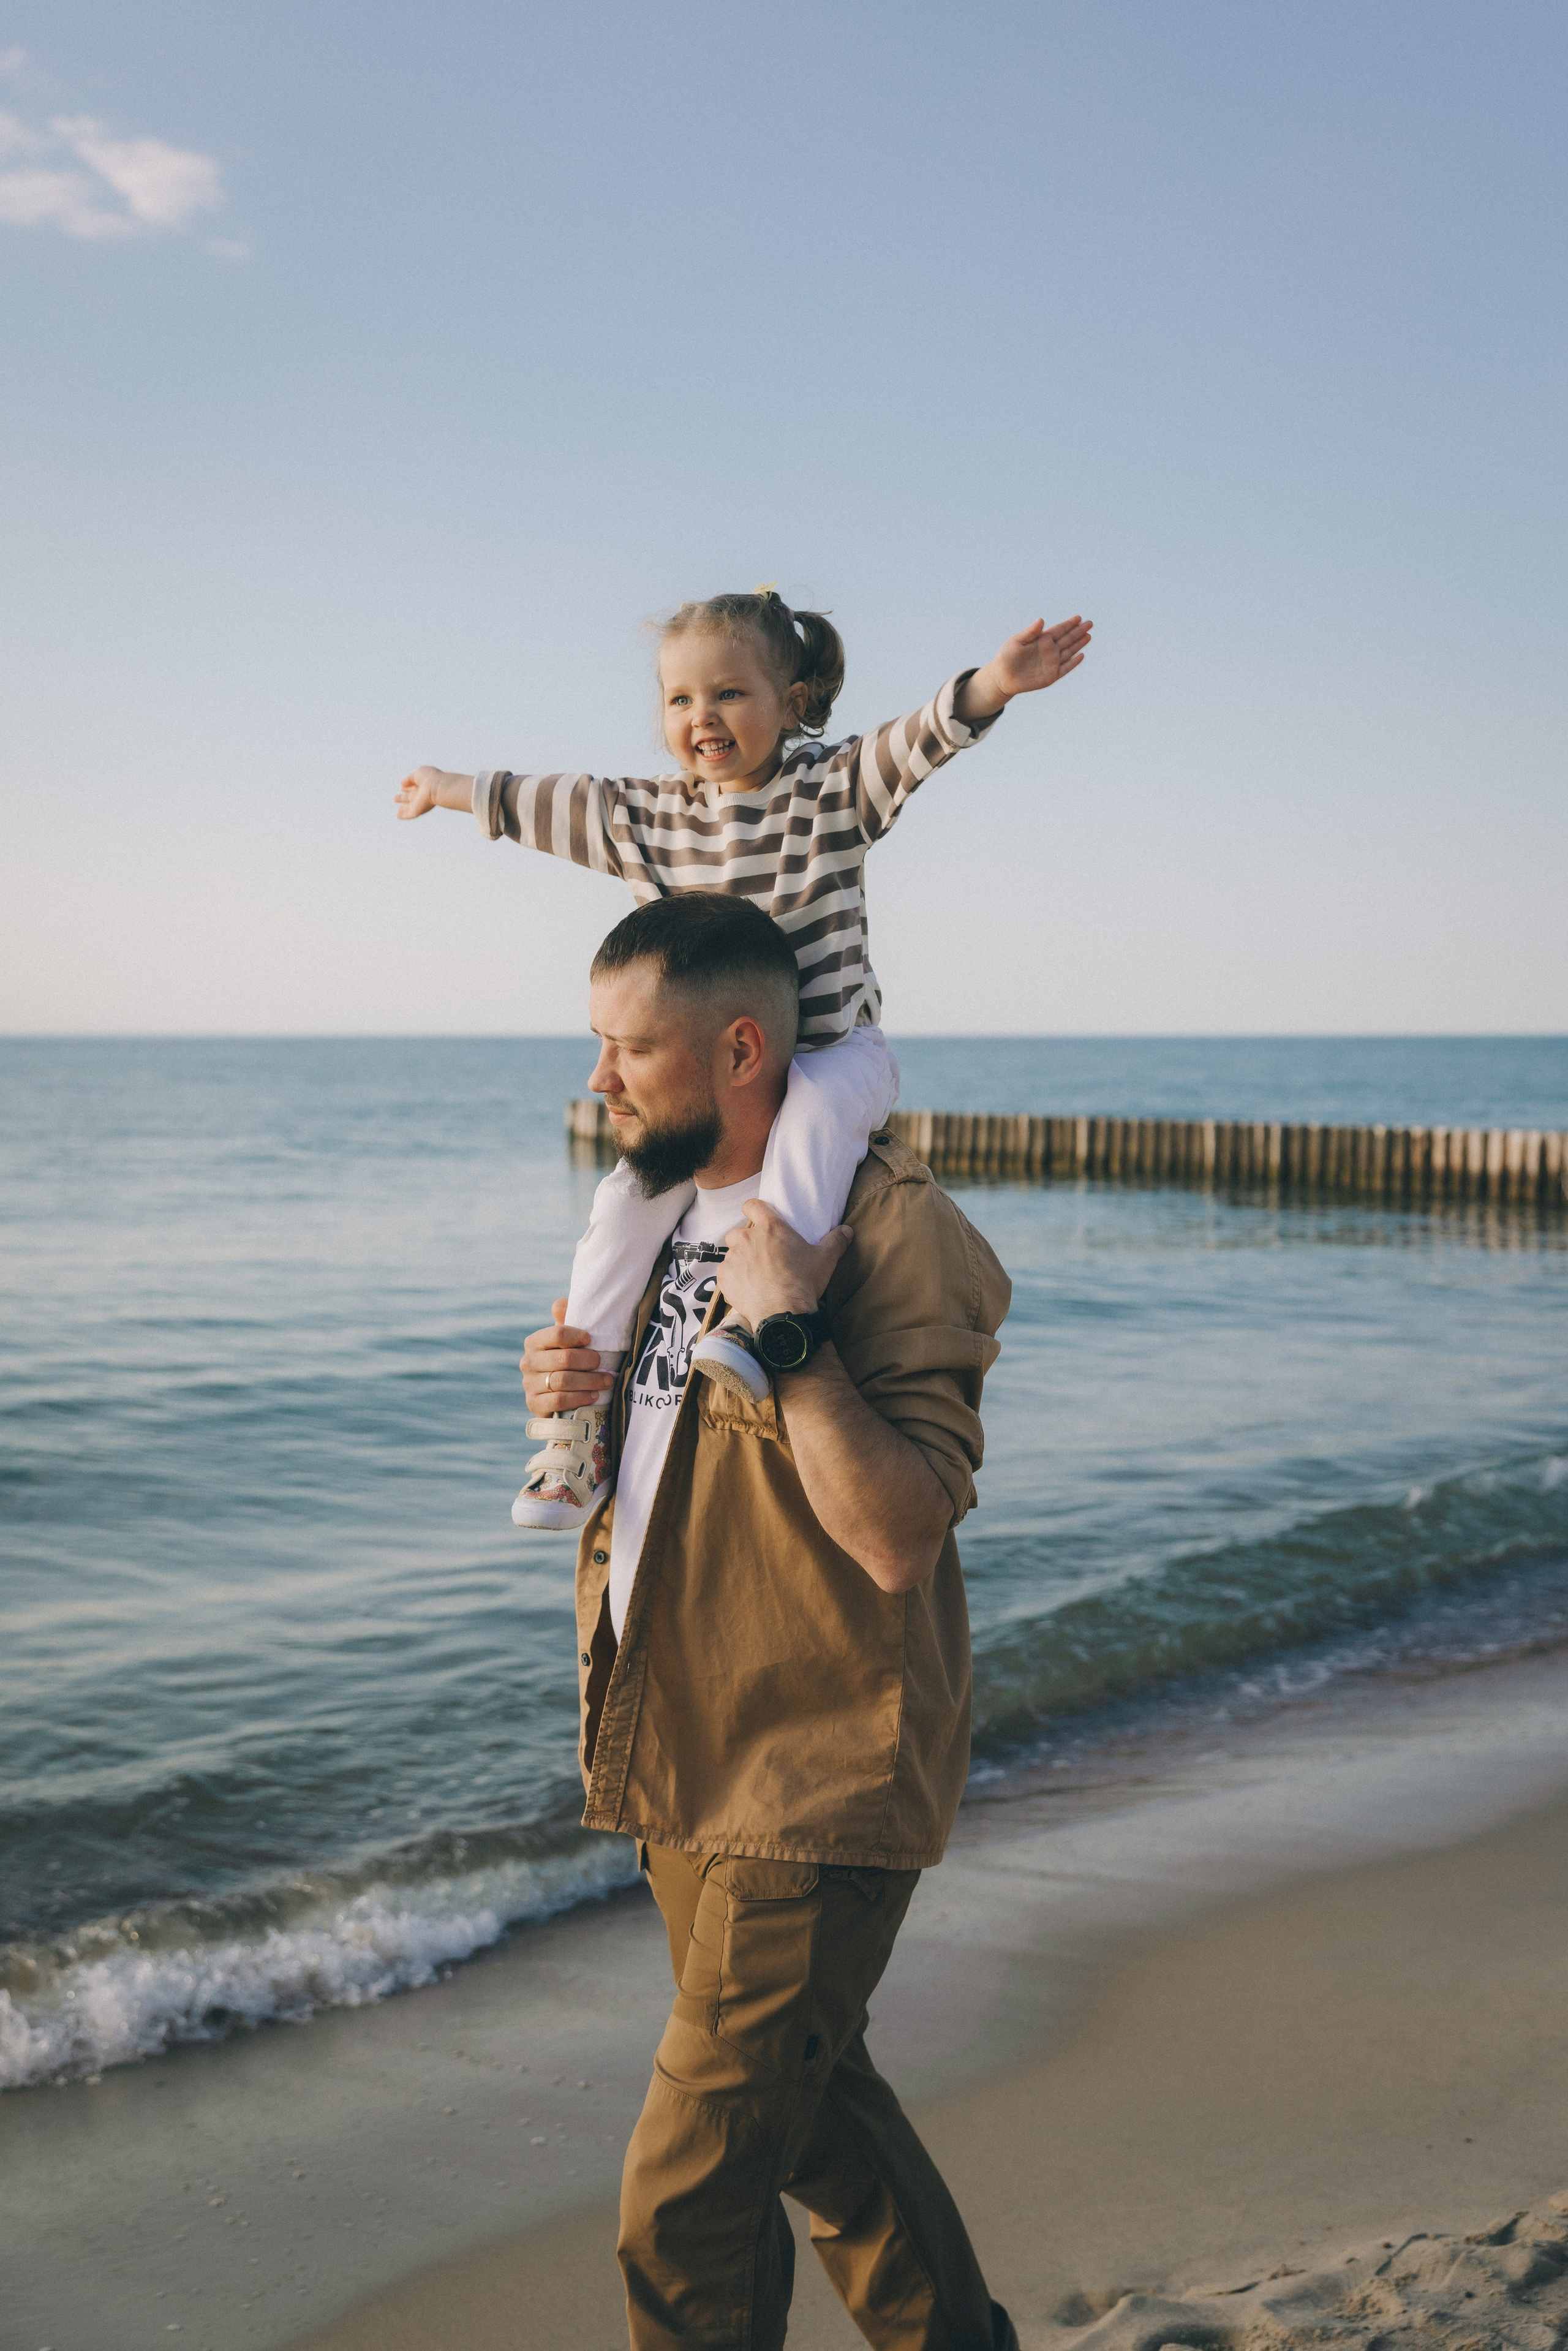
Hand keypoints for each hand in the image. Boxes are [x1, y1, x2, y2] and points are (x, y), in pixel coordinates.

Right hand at [394, 765, 445, 820]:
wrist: (437, 788)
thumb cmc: (430, 778)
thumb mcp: (418, 773)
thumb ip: (409, 778)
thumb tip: (402, 784)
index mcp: (422, 785)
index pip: (413, 786)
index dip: (407, 787)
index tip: (402, 787)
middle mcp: (421, 795)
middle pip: (411, 797)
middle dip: (403, 798)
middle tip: (395, 798)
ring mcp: (419, 804)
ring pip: (410, 807)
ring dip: (404, 809)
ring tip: (398, 810)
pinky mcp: (417, 811)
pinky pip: (409, 814)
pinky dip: (404, 816)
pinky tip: (398, 816)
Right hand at [520, 1299, 613, 1415]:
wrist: (557, 1394)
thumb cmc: (567, 1360)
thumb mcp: (567, 1340)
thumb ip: (566, 1319)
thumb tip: (560, 1304)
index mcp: (534, 1342)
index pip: (557, 1334)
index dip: (577, 1336)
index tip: (591, 1339)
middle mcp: (528, 1362)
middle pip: (564, 1359)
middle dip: (588, 1361)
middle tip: (603, 1363)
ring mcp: (529, 1384)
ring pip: (563, 1380)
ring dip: (589, 1380)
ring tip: (607, 1380)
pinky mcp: (534, 1404)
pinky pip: (559, 1400)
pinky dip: (580, 1397)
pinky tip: (594, 1396)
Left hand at [718, 1202, 853, 1329]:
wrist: (783, 1313)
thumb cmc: (804, 1282)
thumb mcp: (825, 1259)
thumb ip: (836, 1241)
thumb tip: (847, 1230)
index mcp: (770, 1227)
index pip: (753, 1206)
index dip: (752, 1208)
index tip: (755, 1214)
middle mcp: (747, 1238)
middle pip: (738, 1232)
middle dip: (746, 1242)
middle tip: (761, 1256)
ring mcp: (733, 1258)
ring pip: (732, 1254)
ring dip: (740, 1261)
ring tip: (754, 1276)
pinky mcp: (725, 1277)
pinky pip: (726, 1274)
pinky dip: (733, 1279)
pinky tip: (747, 1288)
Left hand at [958, 615, 1092, 718]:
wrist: (1003, 677)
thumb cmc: (1007, 657)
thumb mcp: (1016, 641)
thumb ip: (1030, 632)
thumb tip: (1042, 620)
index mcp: (1041, 640)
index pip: (1058, 630)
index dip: (1069, 624)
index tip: (1078, 618)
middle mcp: (1049, 650)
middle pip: (1067, 639)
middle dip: (1078, 631)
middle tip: (1090, 623)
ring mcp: (1051, 663)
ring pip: (1069, 652)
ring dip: (1079, 644)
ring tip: (1089, 636)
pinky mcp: (1051, 676)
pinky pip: (1065, 668)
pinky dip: (1073, 663)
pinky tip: (1081, 655)